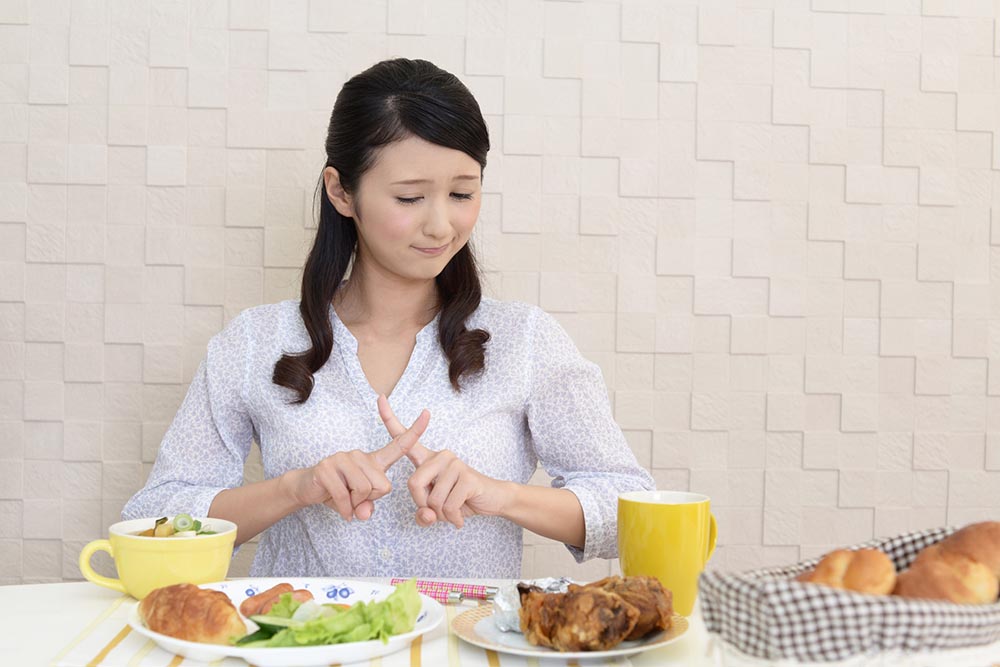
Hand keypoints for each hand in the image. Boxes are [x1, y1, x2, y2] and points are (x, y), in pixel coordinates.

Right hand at [284, 408, 429, 520]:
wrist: (307, 488)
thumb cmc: (339, 493)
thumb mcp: (359, 502)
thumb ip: (367, 507)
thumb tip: (363, 513)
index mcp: (374, 461)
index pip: (398, 445)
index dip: (414, 431)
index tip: (427, 413)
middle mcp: (361, 455)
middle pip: (382, 485)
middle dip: (370, 499)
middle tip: (354, 497)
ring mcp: (343, 458)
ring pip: (365, 490)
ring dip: (355, 503)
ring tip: (345, 499)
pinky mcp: (328, 467)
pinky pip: (345, 496)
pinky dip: (344, 508)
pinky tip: (341, 509)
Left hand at [377, 395, 509, 528]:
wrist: (493, 499)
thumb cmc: (460, 500)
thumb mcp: (437, 509)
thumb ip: (424, 513)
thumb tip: (426, 515)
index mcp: (428, 459)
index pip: (405, 437)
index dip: (390, 419)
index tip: (380, 398)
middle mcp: (440, 456)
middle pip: (413, 484)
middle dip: (423, 505)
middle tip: (437, 510)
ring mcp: (454, 464)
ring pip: (433, 499)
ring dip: (441, 514)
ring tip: (453, 511)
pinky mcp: (466, 476)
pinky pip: (448, 506)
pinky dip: (453, 518)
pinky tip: (460, 517)